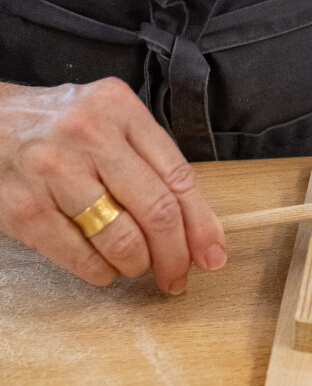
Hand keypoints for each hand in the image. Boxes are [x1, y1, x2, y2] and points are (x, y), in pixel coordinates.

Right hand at [0, 77, 225, 291]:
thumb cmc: (56, 131)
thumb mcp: (108, 126)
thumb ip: (153, 166)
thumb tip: (201, 233)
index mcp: (118, 109)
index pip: (179, 177)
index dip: (203, 225)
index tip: (213, 255)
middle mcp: (87, 134)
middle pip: (157, 211)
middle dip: (177, 256)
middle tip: (178, 276)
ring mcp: (52, 170)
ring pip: (123, 241)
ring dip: (138, 265)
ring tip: (135, 264)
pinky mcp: (25, 208)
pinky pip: (85, 260)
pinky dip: (104, 273)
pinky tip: (103, 264)